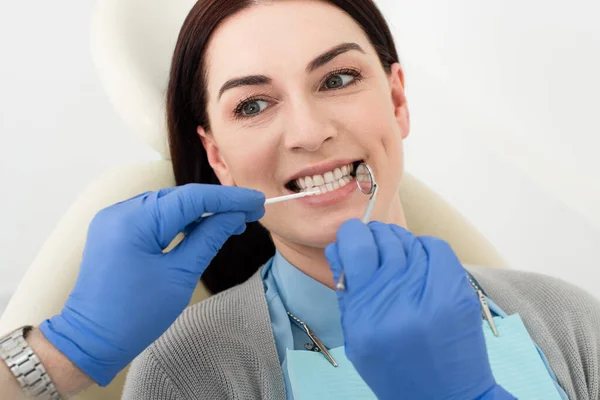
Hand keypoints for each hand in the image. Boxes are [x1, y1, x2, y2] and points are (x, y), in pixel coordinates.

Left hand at [40, 184, 264, 385]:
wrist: (89, 341)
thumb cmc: (135, 315)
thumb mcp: (180, 276)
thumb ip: (209, 239)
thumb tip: (234, 217)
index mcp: (134, 221)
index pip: (192, 198)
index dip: (229, 198)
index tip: (257, 200)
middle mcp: (121, 211)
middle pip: (179, 198)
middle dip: (216, 204)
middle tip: (251, 212)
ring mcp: (114, 220)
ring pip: (167, 206)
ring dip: (199, 213)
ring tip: (232, 222)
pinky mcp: (114, 231)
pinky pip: (153, 218)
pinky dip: (179, 222)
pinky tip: (202, 228)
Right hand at [325, 220, 514, 399]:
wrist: (446, 397)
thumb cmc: (393, 370)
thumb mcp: (356, 338)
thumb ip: (346, 291)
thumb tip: (339, 247)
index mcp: (367, 314)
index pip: (356, 249)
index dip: (350, 233)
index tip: (349, 236)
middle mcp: (400, 300)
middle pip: (383, 239)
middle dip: (373, 234)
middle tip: (372, 242)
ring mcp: (433, 295)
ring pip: (409, 241)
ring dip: (396, 240)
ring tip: (394, 252)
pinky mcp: (458, 293)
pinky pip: (436, 247)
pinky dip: (423, 245)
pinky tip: (418, 257)